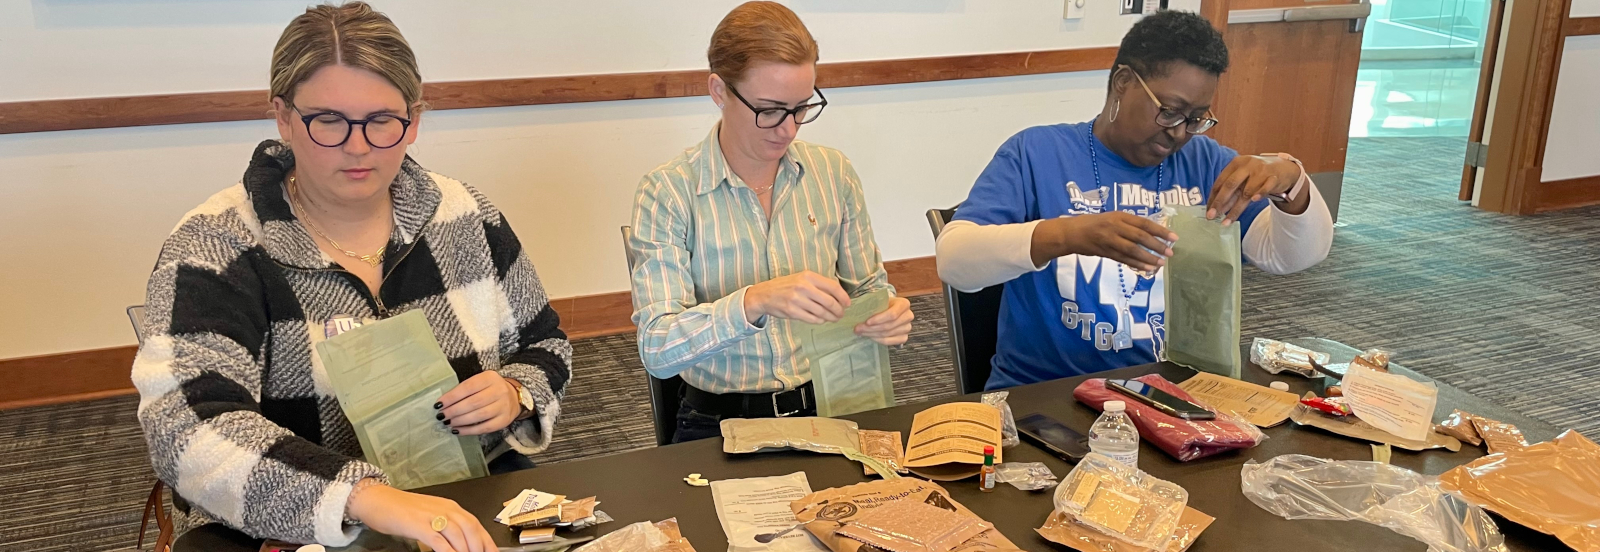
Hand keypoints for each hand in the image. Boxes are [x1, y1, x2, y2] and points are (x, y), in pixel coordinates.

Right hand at [346, 482, 494, 551]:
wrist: (376, 499)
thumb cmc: (400, 510)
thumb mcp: (429, 516)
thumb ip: (445, 528)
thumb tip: (459, 544)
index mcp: (450, 507)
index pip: (475, 524)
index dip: (486, 541)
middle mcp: (445, 509)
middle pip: (471, 529)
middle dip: (479, 547)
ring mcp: (432, 516)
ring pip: (458, 535)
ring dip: (465, 550)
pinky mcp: (418, 524)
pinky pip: (438, 540)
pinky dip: (448, 551)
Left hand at [437, 371, 520, 435]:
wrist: (513, 397)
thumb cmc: (489, 389)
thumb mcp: (480, 382)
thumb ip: (465, 389)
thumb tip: (444, 404)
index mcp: (490, 378)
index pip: (468, 387)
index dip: (452, 397)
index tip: (438, 405)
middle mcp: (499, 391)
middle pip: (473, 402)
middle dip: (454, 410)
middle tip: (442, 416)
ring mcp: (503, 406)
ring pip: (479, 416)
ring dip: (460, 421)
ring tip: (448, 423)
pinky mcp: (504, 420)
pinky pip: (484, 427)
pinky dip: (469, 430)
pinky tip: (458, 431)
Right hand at [743, 270, 851, 323]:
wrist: (764, 295)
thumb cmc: (786, 286)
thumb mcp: (802, 278)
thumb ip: (819, 284)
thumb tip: (839, 294)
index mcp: (808, 276)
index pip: (833, 287)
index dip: (843, 297)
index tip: (847, 303)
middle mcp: (803, 287)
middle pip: (829, 301)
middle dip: (839, 310)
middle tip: (841, 314)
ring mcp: (797, 300)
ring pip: (822, 312)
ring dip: (831, 317)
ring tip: (834, 318)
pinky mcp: (792, 312)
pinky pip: (812, 319)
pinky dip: (820, 320)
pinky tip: (822, 320)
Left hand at [855, 296, 913, 345]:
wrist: (887, 309)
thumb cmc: (882, 304)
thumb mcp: (878, 300)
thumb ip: (871, 304)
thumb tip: (858, 311)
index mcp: (904, 304)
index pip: (892, 314)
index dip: (879, 319)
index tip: (867, 322)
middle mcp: (908, 316)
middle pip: (889, 326)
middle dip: (871, 328)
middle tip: (858, 328)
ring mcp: (907, 328)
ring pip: (888, 334)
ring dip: (872, 334)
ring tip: (861, 332)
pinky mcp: (904, 337)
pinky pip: (890, 342)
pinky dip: (878, 340)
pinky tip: (870, 336)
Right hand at [1035, 211, 1175, 272]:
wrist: (1070, 233)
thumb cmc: (1093, 223)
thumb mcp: (1112, 218)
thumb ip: (1129, 224)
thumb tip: (1151, 233)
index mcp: (1119, 216)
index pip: (1144, 223)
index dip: (1160, 230)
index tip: (1174, 237)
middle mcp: (1115, 227)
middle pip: (1140, 237)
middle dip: (1157, 246)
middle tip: (1170, 252)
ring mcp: (1109, 240)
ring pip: (1132, 250)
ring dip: (1148, 258)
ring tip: (1160, 263)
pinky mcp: (1104, 252)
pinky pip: (1123, 259)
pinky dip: (1136, 264)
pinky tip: (1146, 268)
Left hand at [1208, 155, 1304, 224]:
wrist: (1284, 169)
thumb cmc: (1258, 175)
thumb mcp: (1243, 179)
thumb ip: (1232, 191)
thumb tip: (1217, 209)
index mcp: (1236, 164)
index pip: (1221, 181)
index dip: (1213, 197)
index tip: (1208, 210)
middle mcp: (1247, 165)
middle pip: (1230, 185)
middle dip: (1219, 202)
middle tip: (1211, 216)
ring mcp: (1261, 171)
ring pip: (1246, 192)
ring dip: (1235, 209)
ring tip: (1227, 221)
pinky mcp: (1273, 177)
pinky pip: (1265, 187)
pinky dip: (1260, 193)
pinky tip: (1254, 200)